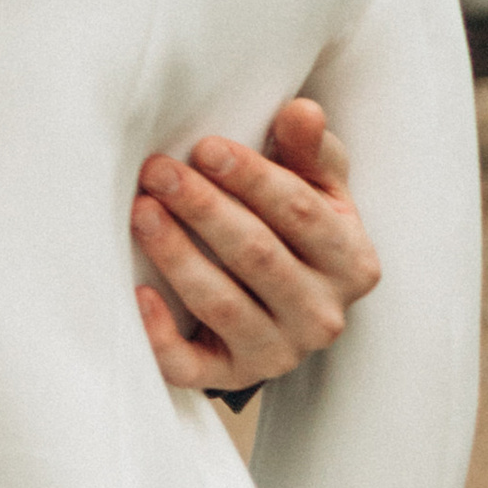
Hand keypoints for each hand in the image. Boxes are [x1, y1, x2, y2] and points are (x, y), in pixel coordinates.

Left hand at [130, 97, 379, 393]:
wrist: (282, 301)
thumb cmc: (292, 226)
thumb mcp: (314, 185)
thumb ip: (308, 149)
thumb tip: (302, 110)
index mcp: (351, 260)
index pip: (301, 214)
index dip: (252, 178)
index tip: (204, 146)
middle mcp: (323, 314)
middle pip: (258, 255)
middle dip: (204, 208)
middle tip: (158, 171)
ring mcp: (279, 352)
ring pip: (223, 305)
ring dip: (178, 255)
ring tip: (140, 211)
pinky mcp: (232, 377)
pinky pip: (192, 366)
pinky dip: (161, 335)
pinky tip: (136, 293)